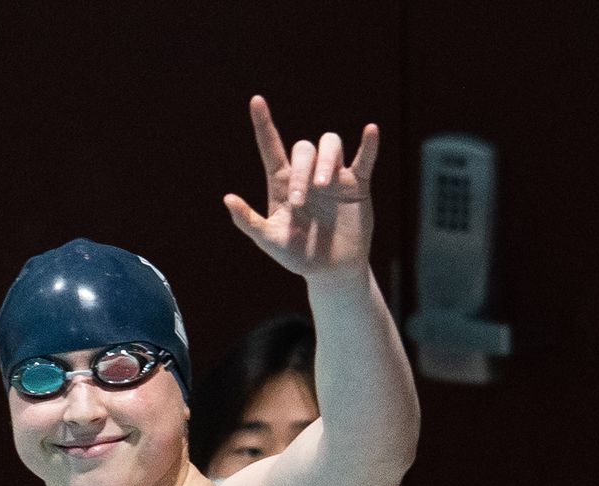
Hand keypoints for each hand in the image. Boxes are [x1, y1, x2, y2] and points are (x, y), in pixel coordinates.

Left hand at [224, 95, 378, 282]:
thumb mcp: (270, 241)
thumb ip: (248, 221)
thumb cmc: (297, 255)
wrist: (331, 271)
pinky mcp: (357, 185)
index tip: (256, 101)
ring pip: (330, 144)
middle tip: (299, 202)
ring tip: (323, 184)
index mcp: (283, 183)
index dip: (263, 124)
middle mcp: (307, 173)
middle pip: (303, 149)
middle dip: (301, 171)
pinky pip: (364, 159)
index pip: (271, 146)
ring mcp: (333, 176)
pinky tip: (371, 131)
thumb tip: (227, 199)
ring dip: (325, 159)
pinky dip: (369, 145)